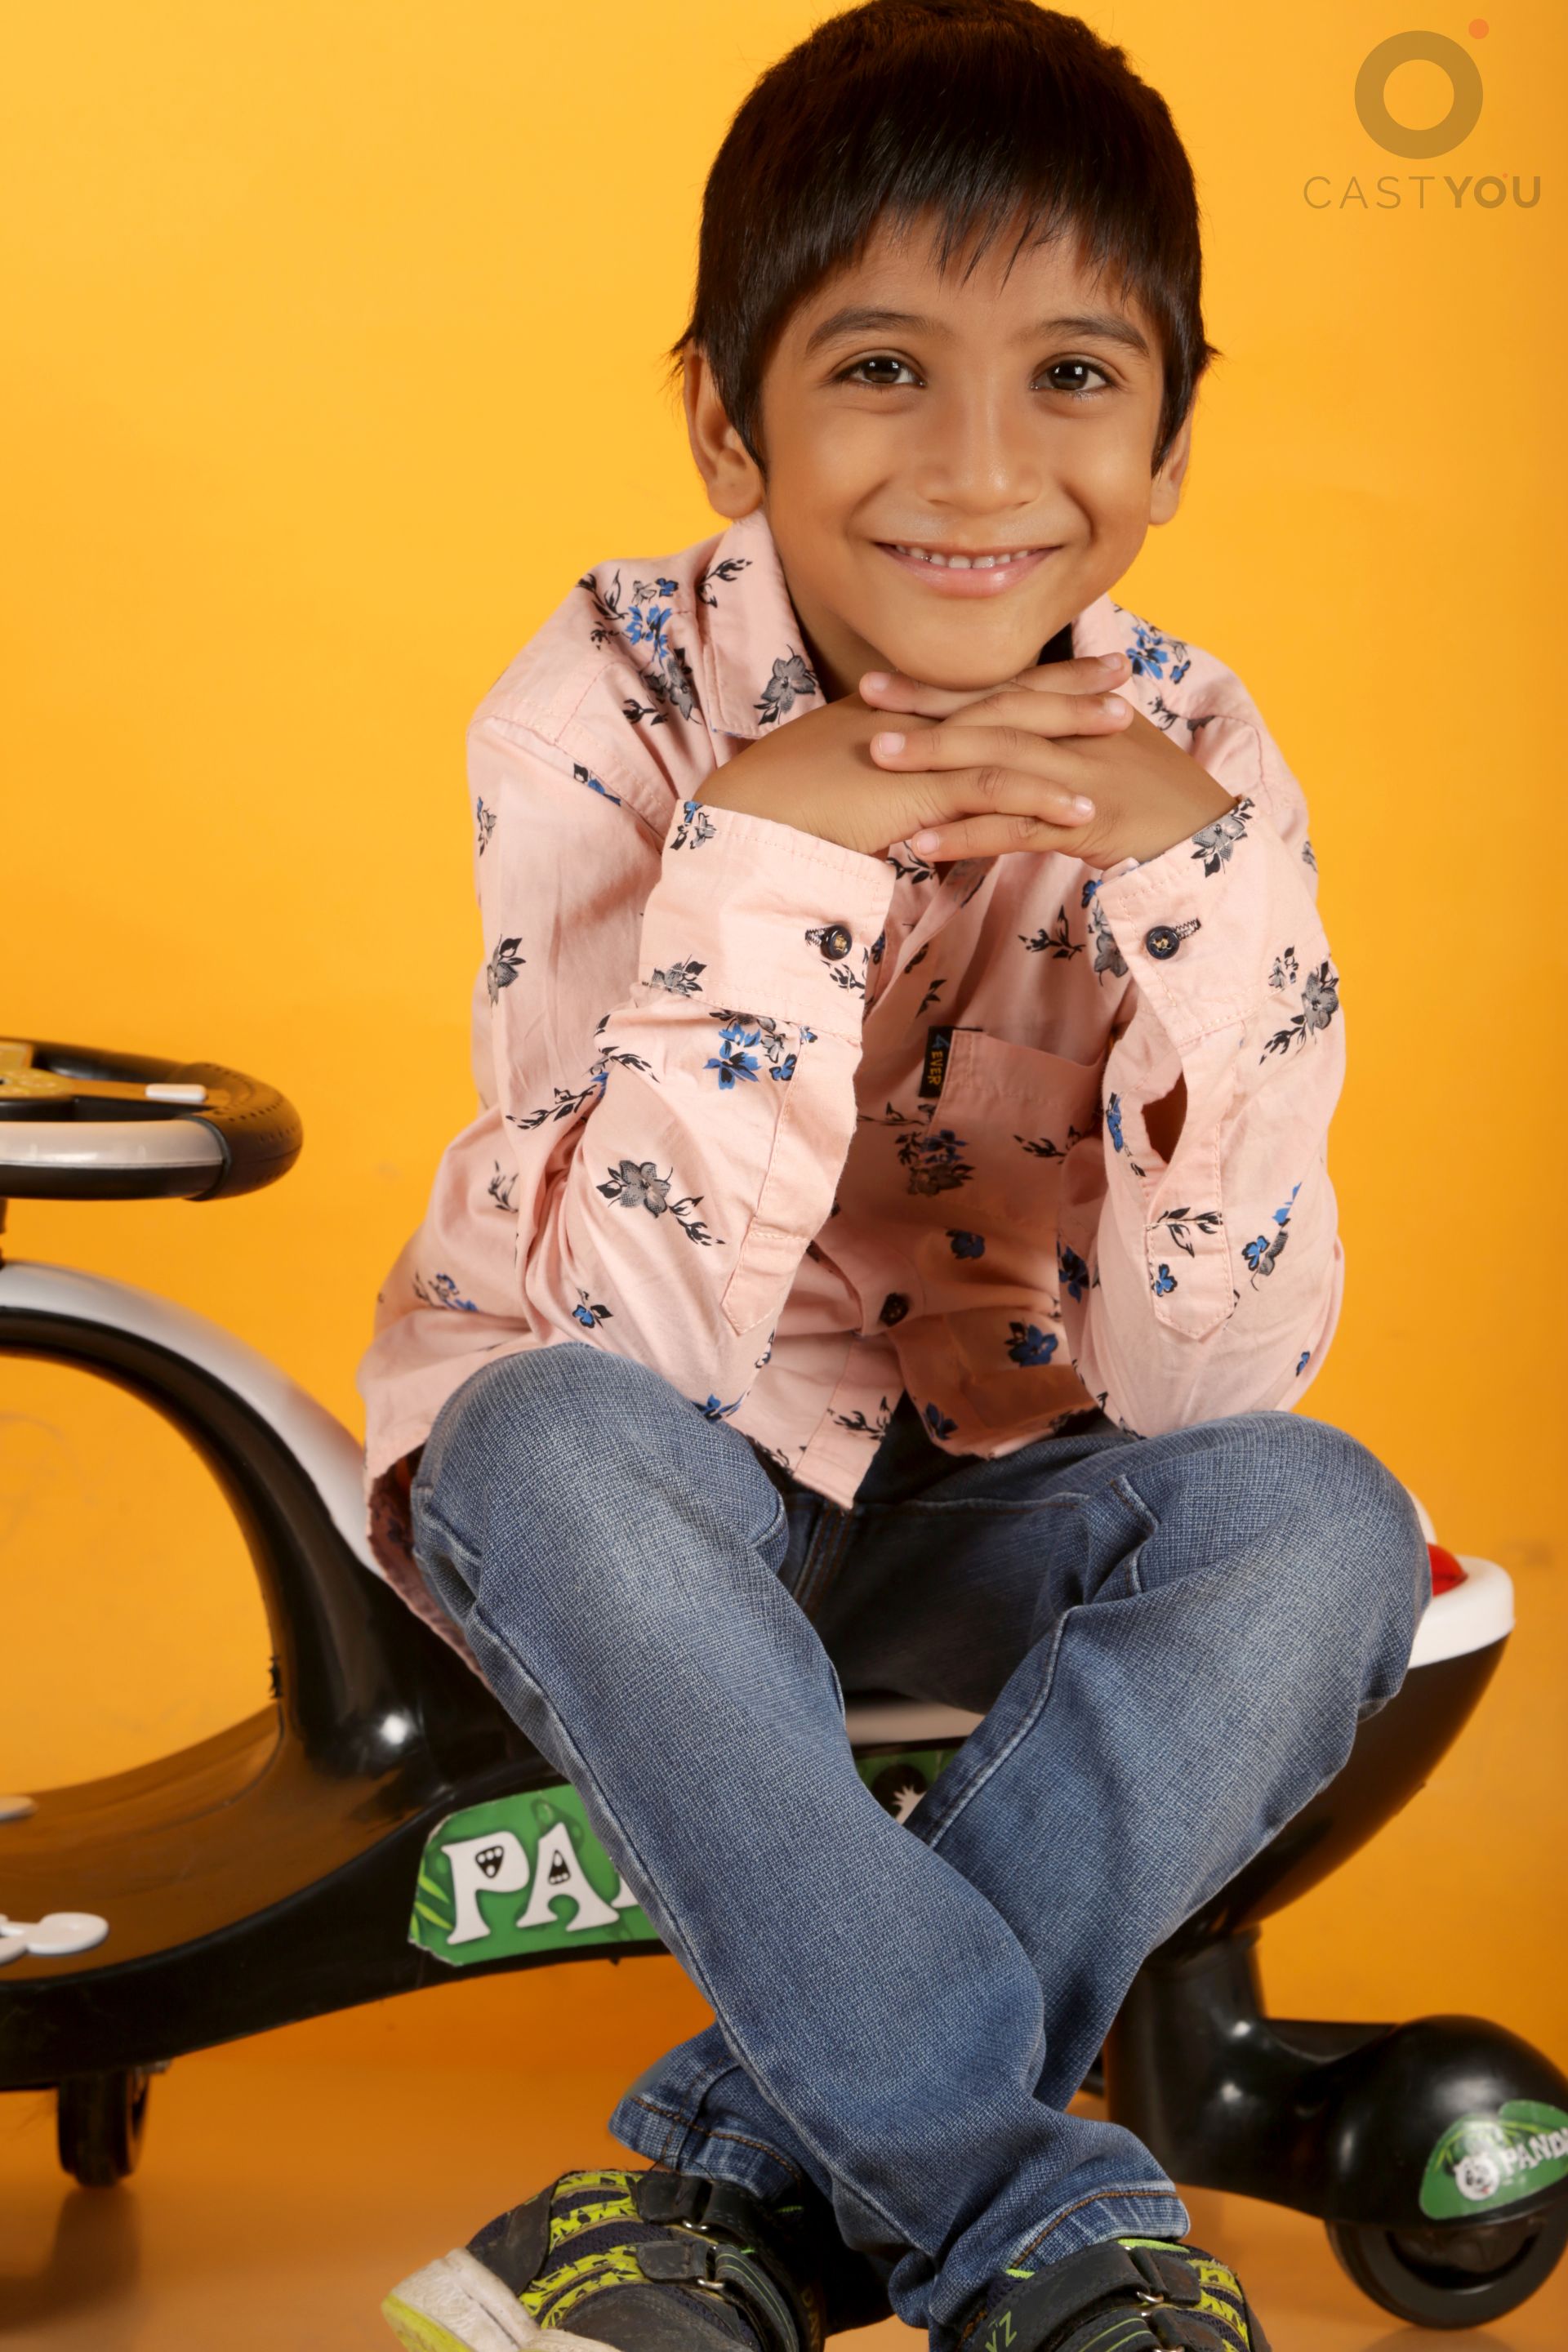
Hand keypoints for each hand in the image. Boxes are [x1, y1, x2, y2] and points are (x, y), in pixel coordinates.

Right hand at [694, 649, 1132, 859]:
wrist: (747, 819)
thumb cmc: (783, 809)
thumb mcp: (844, 787)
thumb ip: (887, 788)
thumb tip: (915, 807)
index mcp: (898, 715)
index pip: (975, 688)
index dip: (1026, 676)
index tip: (1071, 664)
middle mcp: (913, 720)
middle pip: (1003, 694)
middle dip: (1067, 682)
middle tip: (1121, 669)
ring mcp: (916, 751)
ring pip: (1008, 732)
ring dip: (1069, 729)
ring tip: (1123, 726)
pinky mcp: (917, 790)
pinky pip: (989, 790)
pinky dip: (1040, 800)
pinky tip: (1082, 811)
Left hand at [858, 661, 1238, 868]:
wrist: (1211, 837)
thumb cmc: (1153, 796)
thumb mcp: (1107, 750)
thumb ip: (1059, 733)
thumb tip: (1008, 724)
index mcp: (1079, 713)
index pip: (1000, 691)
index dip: (941, 686)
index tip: (881, 679)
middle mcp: (1078, 735)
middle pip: (992, 714)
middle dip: (926, 707)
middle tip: (863, 701)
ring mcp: (1084, 778)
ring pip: (999, 764)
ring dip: (937, 763)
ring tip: (878, 763)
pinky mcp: (1091, 823)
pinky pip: (1019, 829)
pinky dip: (968, 836)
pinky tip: (923, 845)